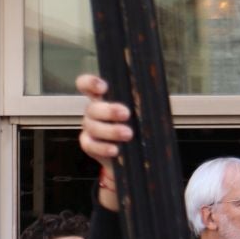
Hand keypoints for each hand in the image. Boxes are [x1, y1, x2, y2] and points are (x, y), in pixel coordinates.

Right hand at [76, 75, 129, 209]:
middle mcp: (93, 111)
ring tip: (128, 134)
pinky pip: (91, 145)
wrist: (133, 155)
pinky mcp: (89, 145)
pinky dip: (103, 148)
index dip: (90, 83)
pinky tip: (115, 150)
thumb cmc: (138, 127)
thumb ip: (139, 104)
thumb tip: (153, 97)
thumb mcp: (140, 113)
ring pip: (93, 127)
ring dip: (111, 130)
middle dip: (109, 111)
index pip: (87, 85)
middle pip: (93, 108)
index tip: (104, 87)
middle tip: (126, 114)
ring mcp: (89, 128)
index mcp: (102, 98)